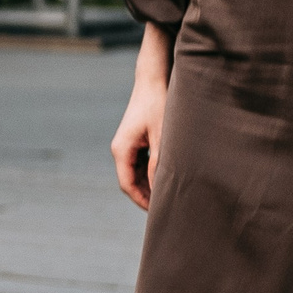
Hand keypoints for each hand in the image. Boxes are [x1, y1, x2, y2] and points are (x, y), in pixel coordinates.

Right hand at [111, 26, 173, 210]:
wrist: (153, 79)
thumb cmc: (158, 105)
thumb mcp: (162, 137)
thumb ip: (160, 164)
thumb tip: (162, 189)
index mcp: (121, 150)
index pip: (128, 185)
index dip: (143, 202)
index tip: (160, 213)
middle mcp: (121, 150)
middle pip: (131, 182)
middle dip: (147, 196)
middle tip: (169, 208)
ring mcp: (128, 145)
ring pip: (137, 173)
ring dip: (151, 184)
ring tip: (172, 194)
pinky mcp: (136, 140)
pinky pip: (142, 163)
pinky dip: (153, 173)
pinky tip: (170, 176)